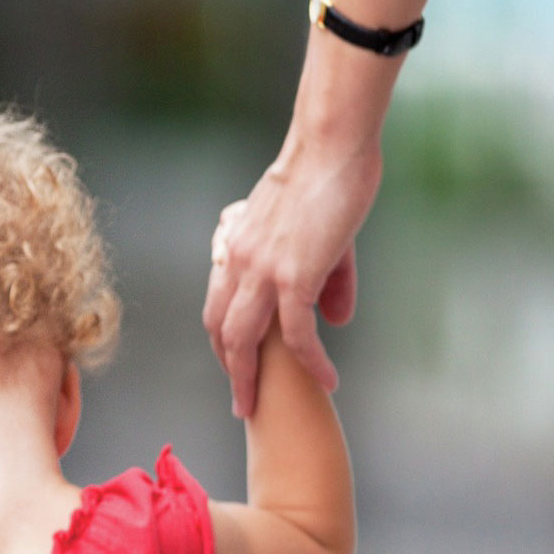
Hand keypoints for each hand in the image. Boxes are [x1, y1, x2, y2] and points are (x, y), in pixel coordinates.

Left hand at [202, 136, 379, 419]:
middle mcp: (238, 261)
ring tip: (258, 408)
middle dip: (229, 371)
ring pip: (243, 341)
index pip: (218, 305)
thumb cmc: (329, 177)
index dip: (225, 341)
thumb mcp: (322, 234)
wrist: (330, 144)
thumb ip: (328, 281)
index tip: (237, 367)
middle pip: (220, 330)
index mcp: (236, 247)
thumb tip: (335, 321)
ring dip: (248, 379)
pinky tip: (328, 380)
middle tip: (241, 402)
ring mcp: (262, 270)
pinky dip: (310, 362)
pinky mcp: (293, 275)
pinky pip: (297, 335)